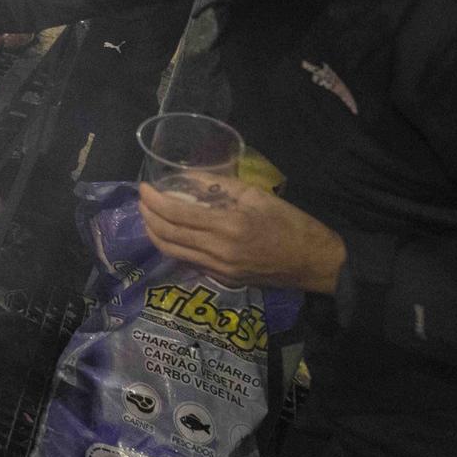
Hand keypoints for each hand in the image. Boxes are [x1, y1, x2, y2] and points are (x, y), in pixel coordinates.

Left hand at [138, 178, 346, 293]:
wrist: (314, 262)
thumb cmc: (290, 223)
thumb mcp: (257, 196)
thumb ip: (220, 187)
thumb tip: (188, 178)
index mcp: (228, 226)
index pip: (176, 214)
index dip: (154, 200)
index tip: (143, 187)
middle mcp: (218, 251)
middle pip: (167, 235)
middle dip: (147, 216)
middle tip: (142, 200)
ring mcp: (219, 268)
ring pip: (173, 251)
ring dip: (154, 233)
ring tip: (148, 215)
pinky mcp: (223, 278)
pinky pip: (188, 260)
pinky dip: (173, 245)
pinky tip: (170, 233)